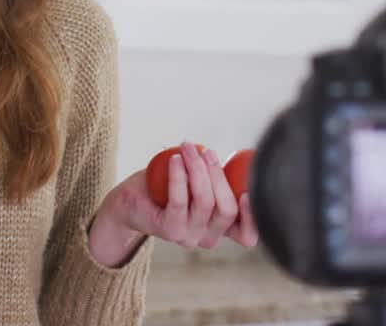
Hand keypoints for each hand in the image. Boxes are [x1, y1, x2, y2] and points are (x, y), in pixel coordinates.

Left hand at [88, 142, 259, 266]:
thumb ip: (218, 178)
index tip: (248, 190)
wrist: (131, 200)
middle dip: (218, 174)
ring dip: (198, 168)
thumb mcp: (199, 182)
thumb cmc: (167, 187)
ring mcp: (189, 237)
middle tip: (207, 151)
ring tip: (187, 148)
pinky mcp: (169, 230)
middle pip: (227, 208)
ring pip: (205, 201)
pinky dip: (180, 176)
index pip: (247, 236)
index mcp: (221, 228)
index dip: (253, 217)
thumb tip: (242, 155)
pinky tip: (176, 158)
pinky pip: (180, 200)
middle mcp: (208, 238)